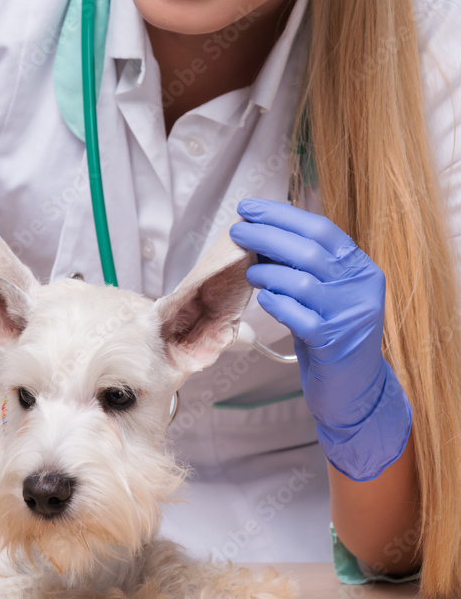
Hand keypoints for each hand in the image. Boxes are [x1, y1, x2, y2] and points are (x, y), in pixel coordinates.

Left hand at [229, 198, 411, 480]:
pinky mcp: (334, 343)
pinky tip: (265, 300)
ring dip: (268, 272)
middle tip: (238, 230)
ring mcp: (349, 315)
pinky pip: (298, 315)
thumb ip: (305, 267)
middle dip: (267, 235)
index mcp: (361, 269)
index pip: (322, 229)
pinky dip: (277, 303)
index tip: (250, 208)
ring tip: (250, 272)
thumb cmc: (332, 337)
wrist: (356, 390)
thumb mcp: (326, 295)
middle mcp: (361, 288)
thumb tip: (263, 232)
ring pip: (302, 281)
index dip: (283, 215)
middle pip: (309, 250)